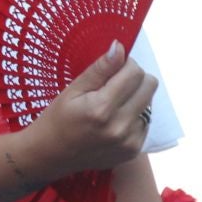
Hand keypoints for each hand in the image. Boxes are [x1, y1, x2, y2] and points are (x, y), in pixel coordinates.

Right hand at [30, 41, 155, 178]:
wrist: (51, 155)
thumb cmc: (57, 118)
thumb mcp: (72, 89)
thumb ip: (99, 69)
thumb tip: (120, 47)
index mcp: (102, 108)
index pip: (135, 73)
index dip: (126, 64)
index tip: (113, 67)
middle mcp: (120, 126)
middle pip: (149, 86)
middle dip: (135, 78)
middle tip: (114, 83)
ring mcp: (129, 142)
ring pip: (149, 104)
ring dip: (135, 98)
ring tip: (111, 105)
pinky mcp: (133, 151)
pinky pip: (146, 122)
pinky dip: (133, 116)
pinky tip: (114, 121)